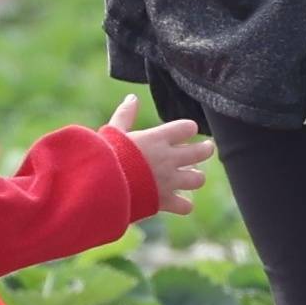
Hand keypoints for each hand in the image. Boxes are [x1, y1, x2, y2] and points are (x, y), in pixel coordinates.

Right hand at [115, 99, 213, 213]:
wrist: (100, 186)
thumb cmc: (105, 156)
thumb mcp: (113, 132)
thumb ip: (125, 115)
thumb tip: (132, 98)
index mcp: (157, 139)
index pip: (188, 127)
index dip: (188, 128)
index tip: (185, 130)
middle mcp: (168, 159)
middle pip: (202, 152)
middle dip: (205, 149)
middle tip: (205, 148)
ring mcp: (168, 181)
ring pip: (198, 179)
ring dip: (195, 177)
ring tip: (191, 175)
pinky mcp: (164, 201)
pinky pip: (186, 206)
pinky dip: (183, 205)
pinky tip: (178, 201)